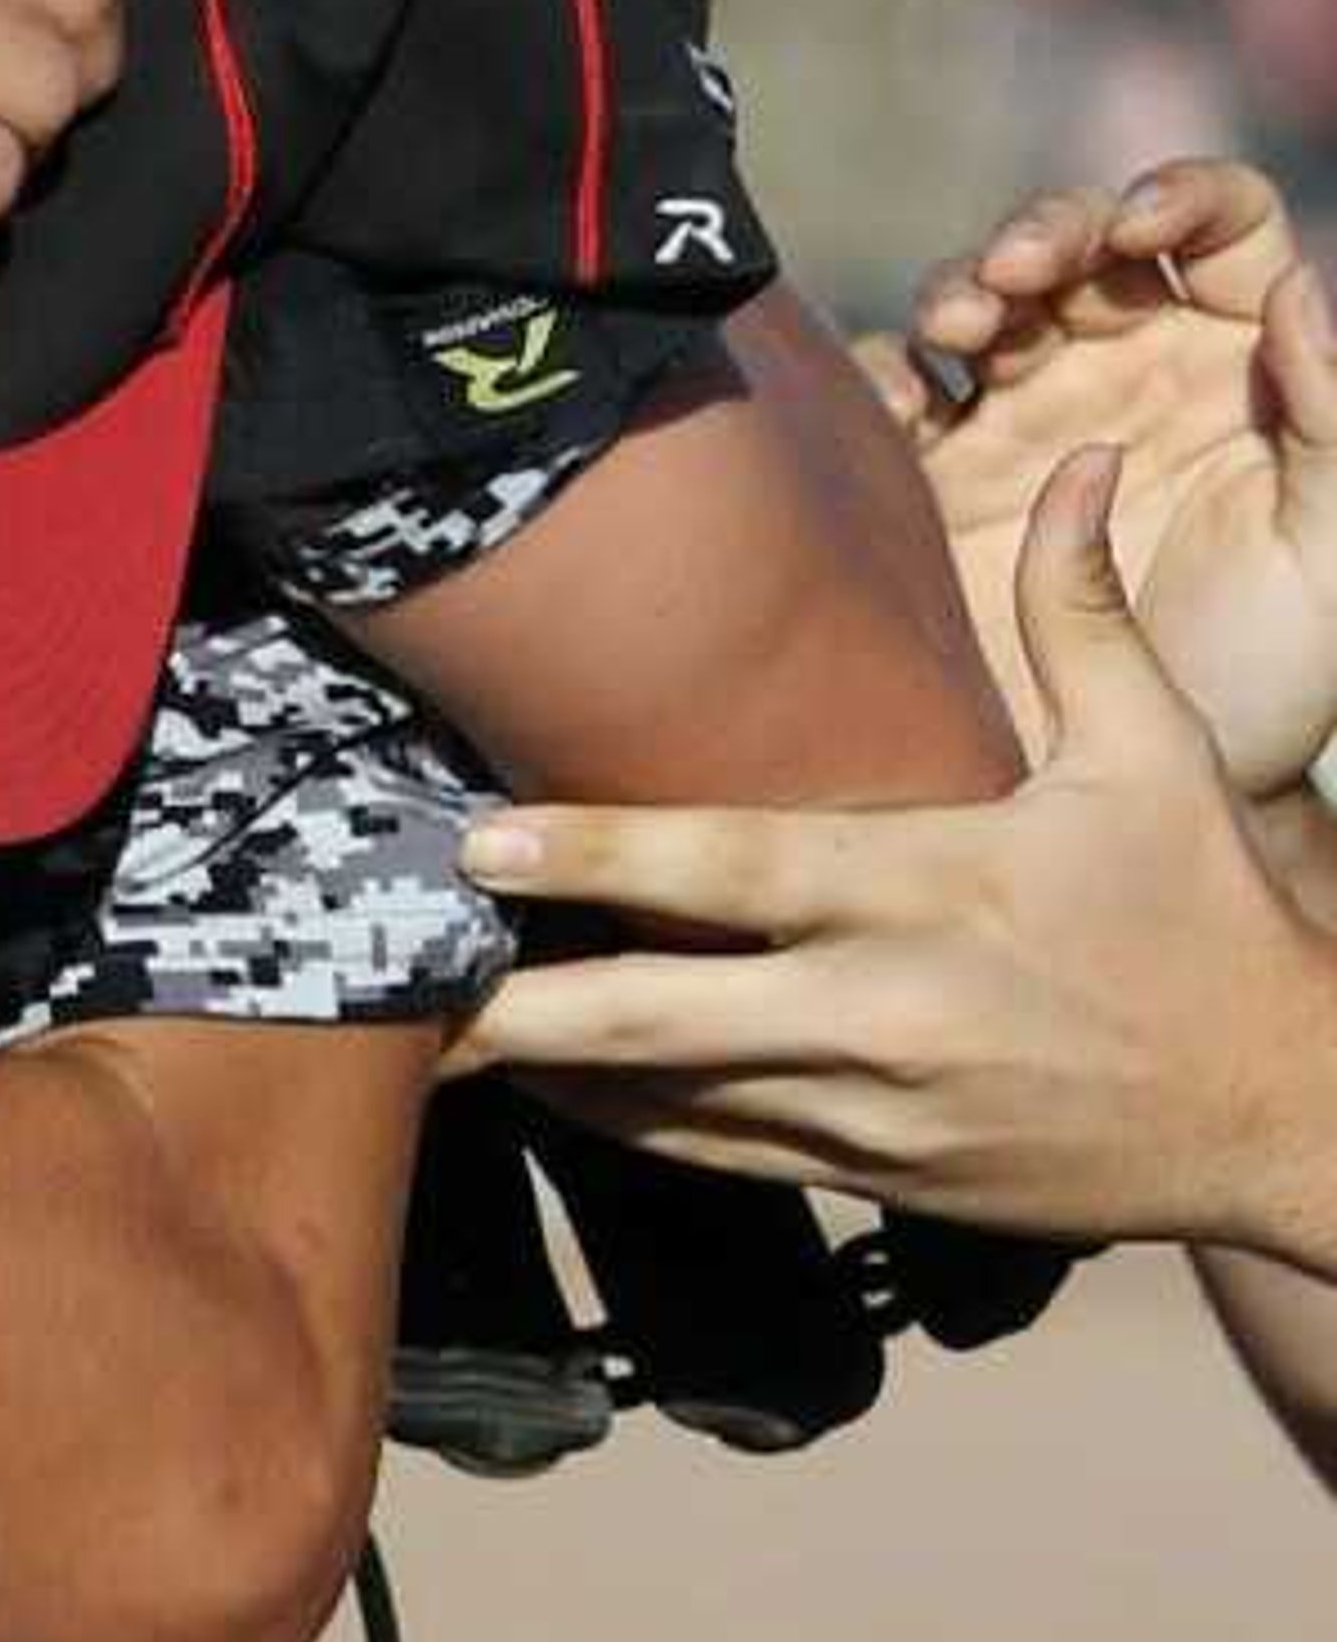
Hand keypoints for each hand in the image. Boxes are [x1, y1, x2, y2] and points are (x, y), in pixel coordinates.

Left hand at [461, 449, 1336, 1259]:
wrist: (1283, 1114)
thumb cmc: (1212, 918)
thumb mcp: (1162, 756)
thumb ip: (1085, 613)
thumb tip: (1086, 461)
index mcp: (940, 891)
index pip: (739, 870)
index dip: (601, 857)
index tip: (481, 841)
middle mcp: (887, 1013)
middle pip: (659, 1016)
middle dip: (515, 1003)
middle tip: (393, 976)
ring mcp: (874, 1113)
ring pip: (666, 1101)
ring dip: (544, 1066)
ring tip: (421, 1031)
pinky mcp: (876, 1180)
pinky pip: (715, 1152)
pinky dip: (621, 1122)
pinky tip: (543, 1082)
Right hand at [863, 164, 1336, 796]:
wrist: (1152, 796)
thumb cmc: (1271, 679)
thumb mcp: (1333, 558)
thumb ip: (1334, 420)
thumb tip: (1298, 286)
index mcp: (1237, 361)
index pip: (1220, 229)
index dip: (1180, 196)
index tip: (1142, 228)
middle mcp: (1127, 366)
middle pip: (1080, 240)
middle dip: (1044, 228)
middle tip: (1021, 273)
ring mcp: (1024, 414)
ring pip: (980, 292)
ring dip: (962, 284)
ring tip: (962, 329)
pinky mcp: (940, 474)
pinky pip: (896, 388)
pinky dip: (886, 372)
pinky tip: (905, 403)